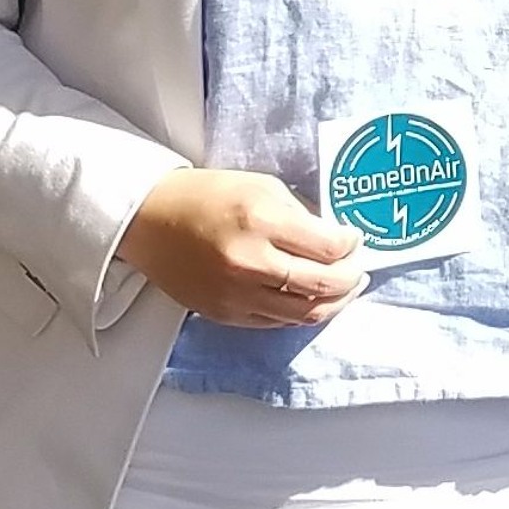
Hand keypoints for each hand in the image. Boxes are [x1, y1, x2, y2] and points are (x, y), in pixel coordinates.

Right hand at [120, 168, 366, 329]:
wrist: (150, 219)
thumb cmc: (205, 197)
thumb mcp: (261, 186)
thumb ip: (300, 214)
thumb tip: (334, 239)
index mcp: (261, 221)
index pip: (328, 247)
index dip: (350, 245)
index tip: (354, 239)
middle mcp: (250, 262)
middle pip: (324, 285)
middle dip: (351, 277)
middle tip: (358, 268)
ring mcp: (237, 294)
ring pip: (305, 313)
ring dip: (335, 302)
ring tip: (344, 289)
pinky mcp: (225, 314)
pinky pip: (277, 322)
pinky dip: (301, 312)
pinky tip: (310, 299)